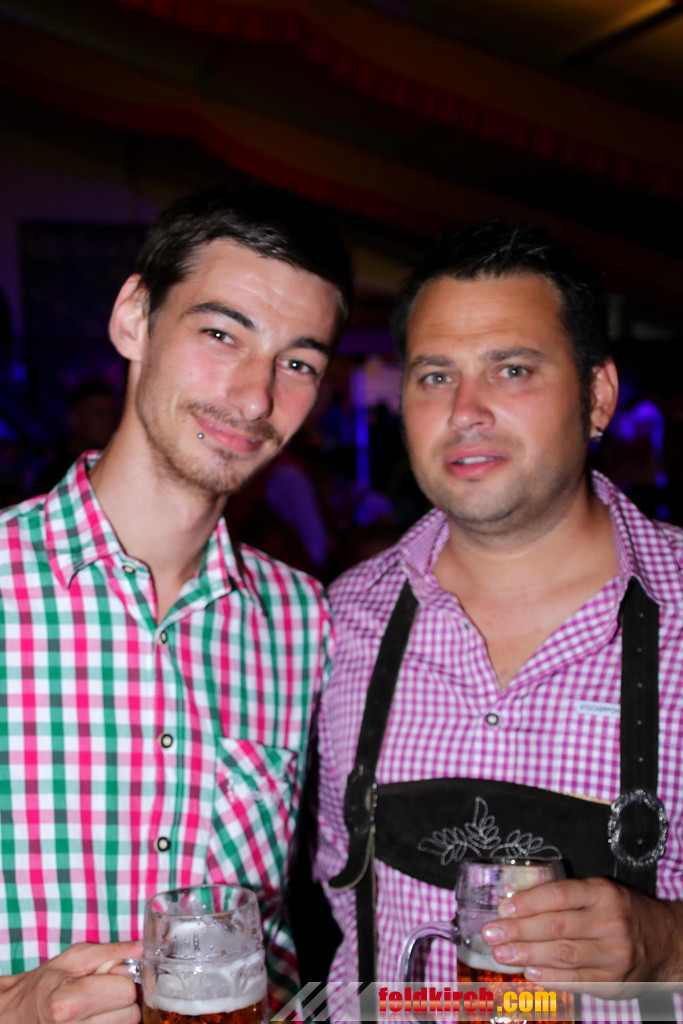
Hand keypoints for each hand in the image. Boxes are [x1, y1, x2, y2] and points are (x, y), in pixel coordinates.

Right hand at [0, 940, 142, 1023]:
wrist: (24, 1012)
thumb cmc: (49, 982)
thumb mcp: (76, 956)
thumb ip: (113, 952)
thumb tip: (143, 948)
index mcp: (69, 1002)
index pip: (126, 992)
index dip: (123, 980)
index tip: (110, 976)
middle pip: (131, 1014)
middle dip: (124, 998)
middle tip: (105, 991)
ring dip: (121, 1013)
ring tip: (101, 1004)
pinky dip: (114, 1023)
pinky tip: (99, 1016)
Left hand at [480, 877, 682, 989]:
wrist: (665, 943)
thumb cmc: (621, 912)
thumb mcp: (599, 893)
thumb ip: (565, 897)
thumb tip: (515, 903)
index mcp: (602, 893)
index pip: (560, 895)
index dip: (528, 901)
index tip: (503, 907)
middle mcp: (609, 923)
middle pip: (557, 927)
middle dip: (518, 931)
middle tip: (491, 933)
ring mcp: (613, 955)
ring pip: (563, 955)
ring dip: (527, 955)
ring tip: (501, 954)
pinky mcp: (613, 982)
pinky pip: (575, 980)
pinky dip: (549, 978)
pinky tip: (529, 973)